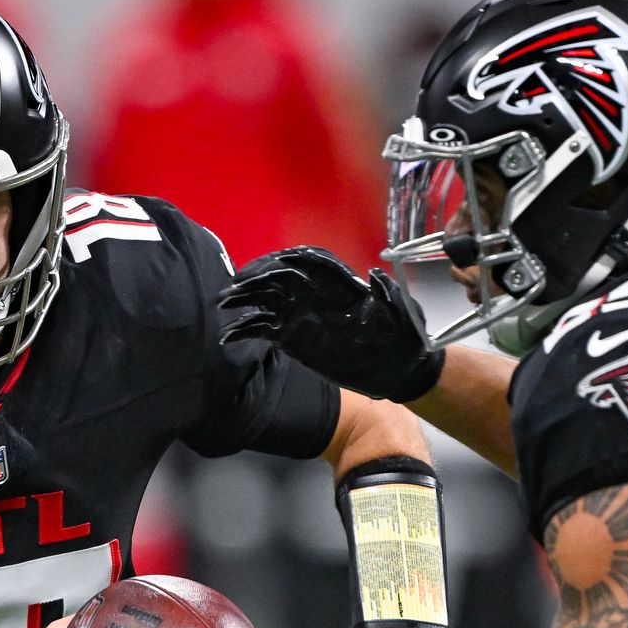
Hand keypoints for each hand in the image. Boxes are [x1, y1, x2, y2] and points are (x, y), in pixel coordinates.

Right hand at [218, 246, 444, 402]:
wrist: (398, 368)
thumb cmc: (403, 335)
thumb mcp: (401, 313)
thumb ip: (387, 295)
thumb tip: (375, 275)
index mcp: (337, 283)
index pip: (308, 262)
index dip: (289, 259)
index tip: (274, 265)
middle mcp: (314, 294)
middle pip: (278, 278)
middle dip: (255, 278)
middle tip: (235, 287)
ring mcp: (300, 315)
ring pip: (264, 300)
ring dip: (243, 299)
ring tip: (224, 304)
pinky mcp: (292, 338)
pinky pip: (263, 329)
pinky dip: (245, 329)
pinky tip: (230, 337)